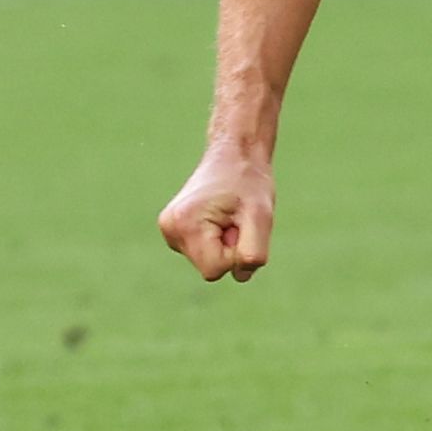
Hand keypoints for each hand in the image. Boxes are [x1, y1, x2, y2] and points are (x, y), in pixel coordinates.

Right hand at [158, 143, 276, 281]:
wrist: (235, 154)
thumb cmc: (249, 182)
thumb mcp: (261, 216)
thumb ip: (254, 252)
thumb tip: (240, 275)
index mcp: (184, 224)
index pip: (215, 270)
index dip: (236, 254)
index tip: (240, 225)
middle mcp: (171, 229)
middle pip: (210, 268)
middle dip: (230, 249)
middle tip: (236, 219)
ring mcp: (170, 231)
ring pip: (208, 262)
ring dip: (225, 244)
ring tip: (229, 215)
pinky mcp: (175, 231)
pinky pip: (204, 253)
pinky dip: (218, 241)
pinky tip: (220, 217)